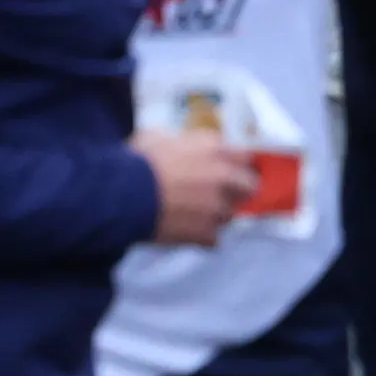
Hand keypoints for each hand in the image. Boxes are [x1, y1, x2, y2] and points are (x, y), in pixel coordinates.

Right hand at [141, 131, 271, 246]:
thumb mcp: (158, 137)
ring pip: (230, 214)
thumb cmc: (139, 161)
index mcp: (215, 149)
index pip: (245, 156)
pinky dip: (203, 237)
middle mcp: (224, 176)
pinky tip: (188, 232)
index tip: (228, 168)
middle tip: (220, 194)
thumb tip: (177, 144)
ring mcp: (218, 207)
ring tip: (196, 216)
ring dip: (217, 215)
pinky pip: (214, 239)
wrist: (125, 196)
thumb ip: (179, 141)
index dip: (236, 164)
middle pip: (250, 187)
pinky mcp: (207, 233)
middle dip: (238, 191)